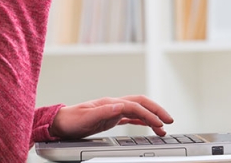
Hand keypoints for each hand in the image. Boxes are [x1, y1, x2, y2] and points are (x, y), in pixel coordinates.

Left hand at [49, 95, 173, 138]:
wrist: (61, 123)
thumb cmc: (71, 121)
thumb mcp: (86, 118)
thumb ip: (104, 112)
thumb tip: (121, 106)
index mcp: (108, 103)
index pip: (134, 106)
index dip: (149, 114)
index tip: (161, 123)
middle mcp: (112, 104)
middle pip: (139, 102)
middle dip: (155, 109)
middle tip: (170, 120)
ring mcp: (112, 110)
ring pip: (137, 109)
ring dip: (151, 116)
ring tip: (163, 127)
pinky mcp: (110, 117)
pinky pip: (130, 117)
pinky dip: (141, 120)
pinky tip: (148, 125)